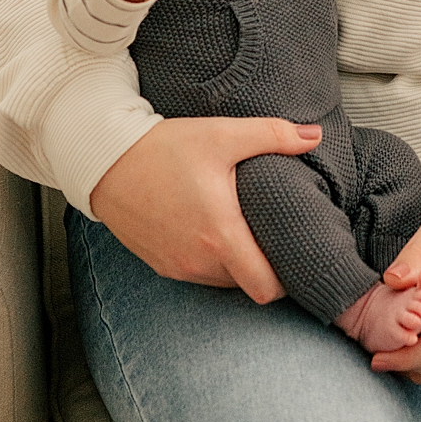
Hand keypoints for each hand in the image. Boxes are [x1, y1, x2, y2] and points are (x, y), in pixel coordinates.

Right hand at [88, 115, 322, 302]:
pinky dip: (215, 263)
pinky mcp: (161, 265)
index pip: (267, 287)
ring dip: (240, 266)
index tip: (297, 252)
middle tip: (278, 239)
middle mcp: (199, 261)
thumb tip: (315, 135)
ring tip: (249, 232)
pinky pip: (200, 276)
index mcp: (220, 234)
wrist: (105, 161)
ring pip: (225, 284)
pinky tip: (217, 232)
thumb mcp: (222, 134)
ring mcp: (178, 268)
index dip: (289, 278)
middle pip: (249, 287)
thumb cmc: (164, 148)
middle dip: (268, 270)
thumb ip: (273, 135)